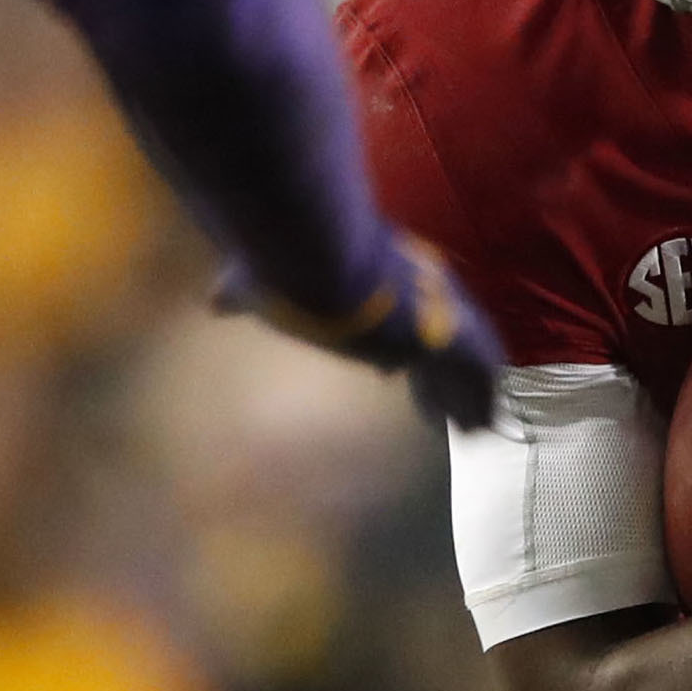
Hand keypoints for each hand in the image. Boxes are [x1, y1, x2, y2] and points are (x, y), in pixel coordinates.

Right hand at [231, 237, 506, 429]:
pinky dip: (478, 402)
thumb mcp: (261, 281)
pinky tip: (479, 429)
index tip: (387, 371)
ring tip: (473, 430)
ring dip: (463, 397)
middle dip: (438, 379)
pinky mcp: (457, 335)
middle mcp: (412, 293)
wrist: (321, 260)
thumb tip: (212, 302)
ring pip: (461, 365)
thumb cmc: (289, 265)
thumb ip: (242, 292)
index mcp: (375, 280)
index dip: (394, 349)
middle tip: (439, 410)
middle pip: (434, 343)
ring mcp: (439, 313)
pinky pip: (479, 378)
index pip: (391, 321)